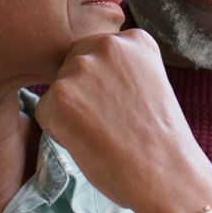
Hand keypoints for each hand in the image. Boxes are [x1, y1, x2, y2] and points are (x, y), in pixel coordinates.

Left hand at [36, 29, 211, 212]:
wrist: (166, 173)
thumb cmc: (160, 140)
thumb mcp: (150, 84)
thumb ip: (121, 69)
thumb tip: (84, 77)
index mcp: (134, 39)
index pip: (98, 53)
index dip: (106, 86)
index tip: (126, 107)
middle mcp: (108, 44)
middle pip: (74, 65)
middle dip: (84, 94)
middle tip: (112, 122)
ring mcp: (82, 67)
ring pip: (59, 89)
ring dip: (72, 112)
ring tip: (104, 132)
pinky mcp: (60, 94)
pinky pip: (45, 112)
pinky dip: (59, 131)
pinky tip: (89, 142)